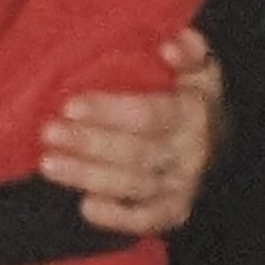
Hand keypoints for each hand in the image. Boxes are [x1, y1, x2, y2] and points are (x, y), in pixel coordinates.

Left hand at [40, 27, 223, 234]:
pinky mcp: (174, 210)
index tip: (70, 106)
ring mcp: (182, 185)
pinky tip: (85, 207)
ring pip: (135, 186)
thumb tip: (171, 44)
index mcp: (192, 113)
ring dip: (91, 177)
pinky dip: (119, 218)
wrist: (216, 138)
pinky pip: (148, 220)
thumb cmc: (189, 92)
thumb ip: (189, 51)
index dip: (110, 112)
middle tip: (48, 132)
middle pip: (137, 152)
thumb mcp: (197, 66)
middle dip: (90, 144)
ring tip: (49, 164)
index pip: (149, 115)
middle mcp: (189, 153)